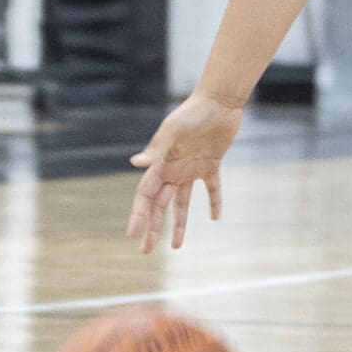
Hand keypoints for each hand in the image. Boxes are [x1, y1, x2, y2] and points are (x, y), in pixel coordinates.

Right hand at [126, 92, 241, 252]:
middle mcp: (173, 168)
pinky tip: (215, 218)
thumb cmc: (193, 112)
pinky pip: (212, 188)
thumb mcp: (173, 130)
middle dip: (152, 227)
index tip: (132, 235)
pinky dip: (214, 202)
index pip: (145, 195)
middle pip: (160, 205)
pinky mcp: (211, 164)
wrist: (219, 100)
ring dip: (179, 223)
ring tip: (176, 246)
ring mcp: (191, 168)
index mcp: (161, 163)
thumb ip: (157, 148)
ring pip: (182, 202)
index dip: (138, 216)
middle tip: (145, 251)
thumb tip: (136, 163)